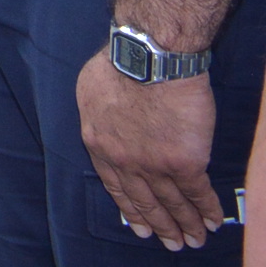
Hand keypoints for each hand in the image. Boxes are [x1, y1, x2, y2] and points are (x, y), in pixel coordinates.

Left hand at [76, 49, 225, 247]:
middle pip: (143, 201)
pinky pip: (197, 193)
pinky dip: (206, 210)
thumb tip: (112, 125)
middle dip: (159, 225)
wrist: (149, 59)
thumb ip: (102, 117)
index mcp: (98, 143)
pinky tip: (212, 221)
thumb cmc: (118, 65)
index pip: (114, 185)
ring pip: (171, 203)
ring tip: (194, 241)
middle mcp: (123, 160)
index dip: (131, 208)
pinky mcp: (184, 162)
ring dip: (185, 225)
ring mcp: (153, 164)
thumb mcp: (90, 93)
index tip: (141, 225)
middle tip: (172, 244)